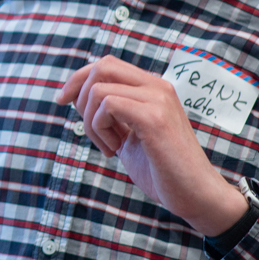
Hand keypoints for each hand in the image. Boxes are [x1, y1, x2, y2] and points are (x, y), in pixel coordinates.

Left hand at [56, 54, 248, 235]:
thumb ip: (111, 113)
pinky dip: (99, 129)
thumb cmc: (162, 169)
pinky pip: (108, 105)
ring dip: (91, 122)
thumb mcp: (129, 134)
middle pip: (101, 67)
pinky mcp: (154, 118)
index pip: (107, 64)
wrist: (196, 195)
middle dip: (79, 94)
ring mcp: (158, 100)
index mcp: (153, 88)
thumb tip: (76, 96)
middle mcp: (157, 87)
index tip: (62, 101)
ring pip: (99, 90)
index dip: (78, 79)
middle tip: (89, 129)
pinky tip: (114, 149)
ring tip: (110, 146)